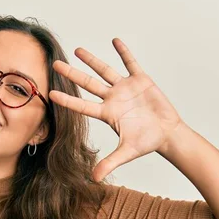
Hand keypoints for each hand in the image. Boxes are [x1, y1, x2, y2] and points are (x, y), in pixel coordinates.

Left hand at [49, 38, 184, 181]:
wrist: (167, 133)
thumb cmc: (146, 142)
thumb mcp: (126, 152)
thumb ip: (110, 163)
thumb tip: (94, 178)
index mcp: (107, 113)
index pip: (82, 105)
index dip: (67, 100)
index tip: (51, 93)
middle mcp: (112, 98)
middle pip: (88, 84)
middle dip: (72, 74)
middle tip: (55, 64)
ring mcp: (125, 88)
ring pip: (104, 71)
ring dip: (92, 60)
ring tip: (77, 50)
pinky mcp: (140, 80)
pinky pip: (130, 63)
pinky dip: (124, 52)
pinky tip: (115, 40)